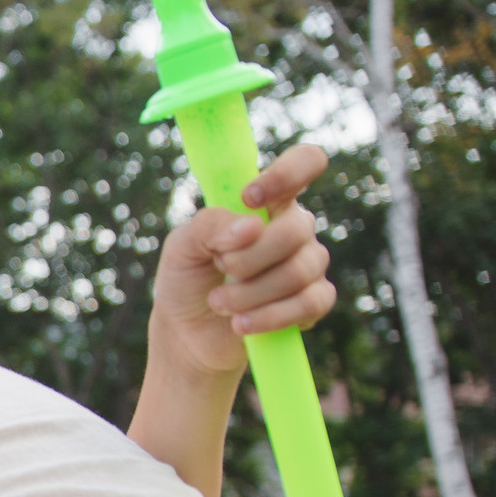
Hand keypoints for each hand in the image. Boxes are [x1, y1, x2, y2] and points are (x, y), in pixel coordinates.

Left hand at [150, 144, 336, 377]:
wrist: (187, 333)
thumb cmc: (187, 279)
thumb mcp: (182, 247)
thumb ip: (209, 225)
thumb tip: (252, 225)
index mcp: (266, 202)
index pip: (303, 163)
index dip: (287, 173)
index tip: (249, 199)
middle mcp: (294, 227)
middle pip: (295, 229)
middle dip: (247, 258)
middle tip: (219, 268)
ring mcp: (308, 264)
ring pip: (298, 270)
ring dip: (248, 293)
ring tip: (219, 302)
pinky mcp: (313, 301)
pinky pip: (310, 303)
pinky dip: (269, 316)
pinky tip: (241, 324)